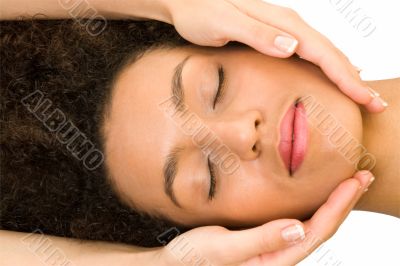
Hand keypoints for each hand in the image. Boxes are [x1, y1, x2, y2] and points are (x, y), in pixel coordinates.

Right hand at [155, 171, 374, 264]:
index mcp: (275, 260)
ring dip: (332, 203)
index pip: (316, 231)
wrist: (177, 264)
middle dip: (344, 203)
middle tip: (362, 178)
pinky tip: (315, 195)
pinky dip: (312, 204)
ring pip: (312, 224)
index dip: (338, 206)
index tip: (354, 182)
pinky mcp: (265, 237)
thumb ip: (261, 241)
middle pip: (321, 228)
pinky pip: (297, 220)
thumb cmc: (195, 258)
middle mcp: (280, 255)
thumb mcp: (224, 248)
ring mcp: (273, 246)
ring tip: (348, 184)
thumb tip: (299, 228)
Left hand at [163, 0, 386, 112]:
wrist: (186, 1)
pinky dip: (327, 66)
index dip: (346, 77)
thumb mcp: (225, 23)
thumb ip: (258, 34)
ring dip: (345, 73)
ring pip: (324, 51)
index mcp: (281, 23)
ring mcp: (283, 28)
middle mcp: (288, 24)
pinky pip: (311, 51)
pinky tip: (334, 74)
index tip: (365, 98)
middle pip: (330, 52)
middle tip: (375, 103)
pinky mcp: (276, 34)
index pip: (322, 52)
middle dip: (354, 79)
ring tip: (362, 93)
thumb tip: (293, 47)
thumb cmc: (200, 14)